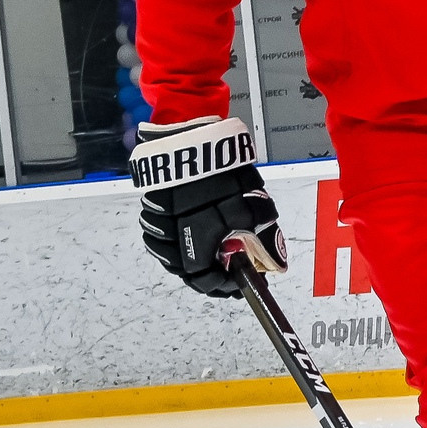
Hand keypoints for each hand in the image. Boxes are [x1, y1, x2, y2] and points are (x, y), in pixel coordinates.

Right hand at [131, 117, 285, 297]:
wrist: (191, 140)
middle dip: (208, 275)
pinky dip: (175, 242)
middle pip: (186, 273)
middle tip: (226, 273)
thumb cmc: (223, 174)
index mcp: (199, 243)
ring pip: (170, 256)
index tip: (237, 285)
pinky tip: (190, 236)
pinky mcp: (150, 210)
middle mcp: (173, 239)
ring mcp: (158, 225)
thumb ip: (264, 238)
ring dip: (190, 260)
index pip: (207, 281)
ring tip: (211, 255)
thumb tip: (276, 265)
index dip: (224, 287)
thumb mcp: (255, 207)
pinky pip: (160, 237)